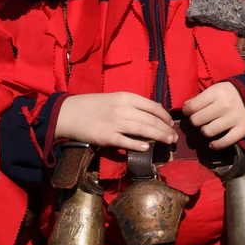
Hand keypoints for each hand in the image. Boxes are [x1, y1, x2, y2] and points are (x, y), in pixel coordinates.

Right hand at [55, 92, 177, 151]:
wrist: (70, 112)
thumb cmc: (94, 105)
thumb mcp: (115, 98)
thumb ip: (132, 105)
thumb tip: (153, 114)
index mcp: (126, 97)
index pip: (152, 106)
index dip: (165, 116)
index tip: (171, 124)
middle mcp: (122, 108)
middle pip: (151, 119)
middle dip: (165, 129)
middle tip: (175, 137)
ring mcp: (114, 123)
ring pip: (143, 130)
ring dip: (159, 136)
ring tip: (169, 142)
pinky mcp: (106, 137)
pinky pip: (126, 141)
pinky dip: (138, 145)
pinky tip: (148, 148)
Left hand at [182, 83, 244, 149]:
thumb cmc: (234, 92)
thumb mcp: (218, 88)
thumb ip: (202, 96)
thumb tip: (186, 106)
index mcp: (216, 93)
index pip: (192, 106)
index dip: (187, 111)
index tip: (188, 112)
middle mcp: (224, 106)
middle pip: (197, 120)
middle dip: (195, 121)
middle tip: (199, 120)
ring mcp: (233, 119)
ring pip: (208, 132)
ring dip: (205, 131)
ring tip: (208, 128)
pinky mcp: (242, 130)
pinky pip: (223, 142)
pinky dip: (215, 145)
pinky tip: (213, 143)